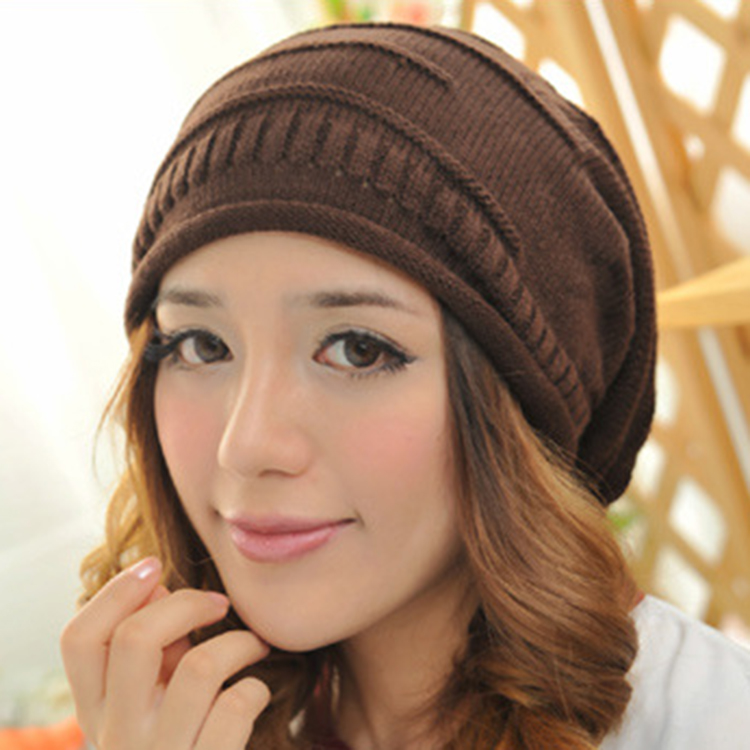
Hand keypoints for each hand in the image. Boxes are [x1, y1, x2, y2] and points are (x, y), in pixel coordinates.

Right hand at [61, 557, 270, 749]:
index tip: (156, 566)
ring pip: (200, 668)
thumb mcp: (150, 708)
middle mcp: (117, 739)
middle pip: (135, 639)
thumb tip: (159, 585)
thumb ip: (152, 655)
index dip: (115, 592)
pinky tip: (257, 694)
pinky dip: (256, 688)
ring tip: (256, 646)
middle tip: (220, 604)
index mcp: (96, 716)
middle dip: (187, 602)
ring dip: (239, 643)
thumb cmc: (180, 749)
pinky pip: (236, 708)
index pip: (78, 639)